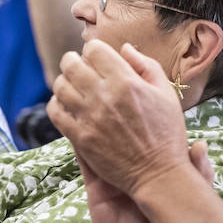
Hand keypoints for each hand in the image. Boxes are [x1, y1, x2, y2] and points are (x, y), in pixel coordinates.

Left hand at [48, 40, 190, 198]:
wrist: (159, 174)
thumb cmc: (167, 133)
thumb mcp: (166, 93)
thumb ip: (146, 66)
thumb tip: (125, 48)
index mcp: (126, 81)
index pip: (93, 49)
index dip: (94, 50)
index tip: (98, 57)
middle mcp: (104, 96)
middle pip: (71, 64)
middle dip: (72, 60)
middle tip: (77, 65)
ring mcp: (89, 118)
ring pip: (60, 87)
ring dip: (64, 81)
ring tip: (72, 85)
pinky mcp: (80, 138)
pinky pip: (56, 113)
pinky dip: (57, 104)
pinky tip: (66, 105)